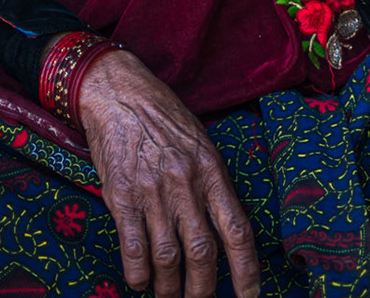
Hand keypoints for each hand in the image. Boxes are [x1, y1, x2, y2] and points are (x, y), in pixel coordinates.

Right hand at [77, 48, 261, 297]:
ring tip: (169, 296)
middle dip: (203, 289)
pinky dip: (138, 273)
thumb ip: (212, 184)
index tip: (250, 295)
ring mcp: (152, 192)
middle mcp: (186, 184)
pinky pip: (133, 247)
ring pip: (168, 257)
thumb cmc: (163, 117)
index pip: (237, 231)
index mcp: (212, 171)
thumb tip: (223, 228)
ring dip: (170, 288)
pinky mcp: (121, 195)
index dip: (246, 270)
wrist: (119, 92)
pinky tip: (140, 281)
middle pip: (202, 253)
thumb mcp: (201, 144)